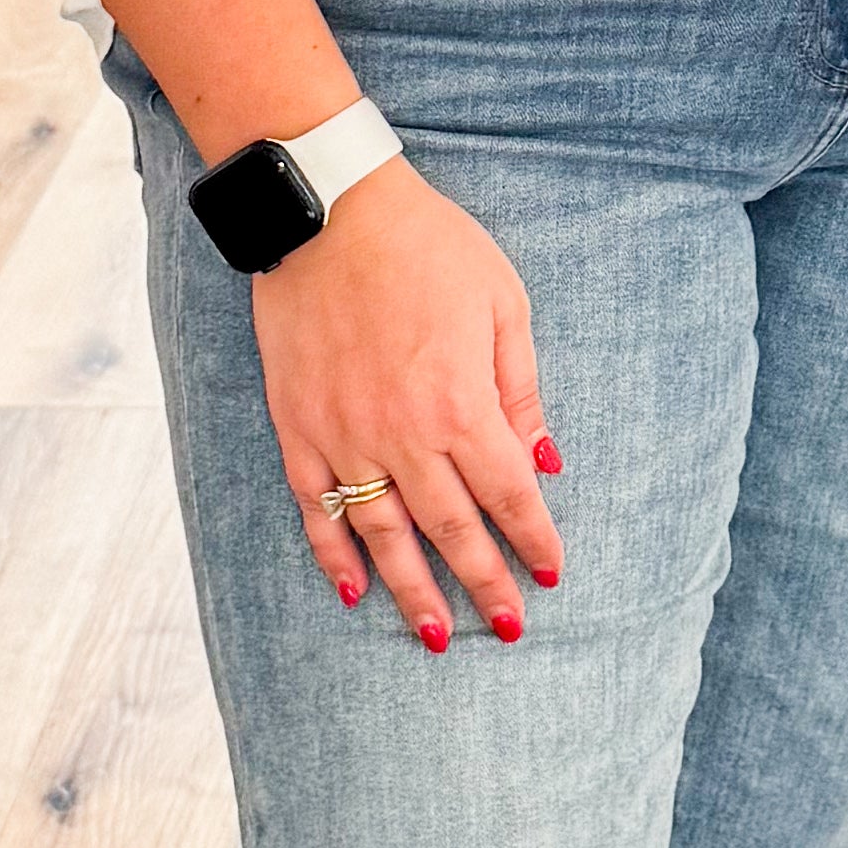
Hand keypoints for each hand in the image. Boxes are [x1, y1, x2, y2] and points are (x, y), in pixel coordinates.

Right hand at [255, 162, 564, 655]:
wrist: (329, 210)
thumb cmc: (428, 248)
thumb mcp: (503, 306)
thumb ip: (521, 392)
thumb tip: (546, 463)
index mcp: (461, 404)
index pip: (509, 495)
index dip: (533, 541)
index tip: (549, 576)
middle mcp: (403, 433)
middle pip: (452, 530)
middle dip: (484, 585)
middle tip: (507, 628)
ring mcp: (344, 434)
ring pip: (383, 534)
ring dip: (412, 591)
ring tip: (437, 636)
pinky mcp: (298, 426)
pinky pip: (317, 506)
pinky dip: (333, 552)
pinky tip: (351, 588)